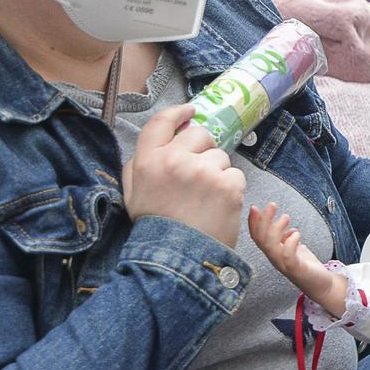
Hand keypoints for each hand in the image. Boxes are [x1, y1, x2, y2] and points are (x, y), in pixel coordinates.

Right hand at [122, 105, 245, 247]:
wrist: (178, 259)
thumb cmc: (156, 227)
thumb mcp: (133, 195)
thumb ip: (139, 166)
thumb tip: (160, 141)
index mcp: (148, 160)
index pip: (162, 122)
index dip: (178, 112)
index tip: (190, 110)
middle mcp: (175, 160)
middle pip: (198, 134)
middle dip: (203, 149)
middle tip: (199, 175)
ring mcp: (203, 171)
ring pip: (220, 157)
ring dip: (218, 173)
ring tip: (207, 199)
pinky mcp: (227, 185)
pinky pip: (236, 175)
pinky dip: (232, 189)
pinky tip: (219, 206)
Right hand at [248, 203, 346, 315]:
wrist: (322, 285)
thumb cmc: (306, 267)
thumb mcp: (294, 248)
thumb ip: (286, 239)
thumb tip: (286, 227)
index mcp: (273, 252)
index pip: (257, 237)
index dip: (253, 223)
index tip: (254, 208)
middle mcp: (275, 259)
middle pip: (261, 239)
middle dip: (264, 220)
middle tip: (272, 205)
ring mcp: (284, 265)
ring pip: (271, 246)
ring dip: (276, 228)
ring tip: (286, 217)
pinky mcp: (296, 269)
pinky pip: (287, 256)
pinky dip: (290, 242)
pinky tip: (296, 233)